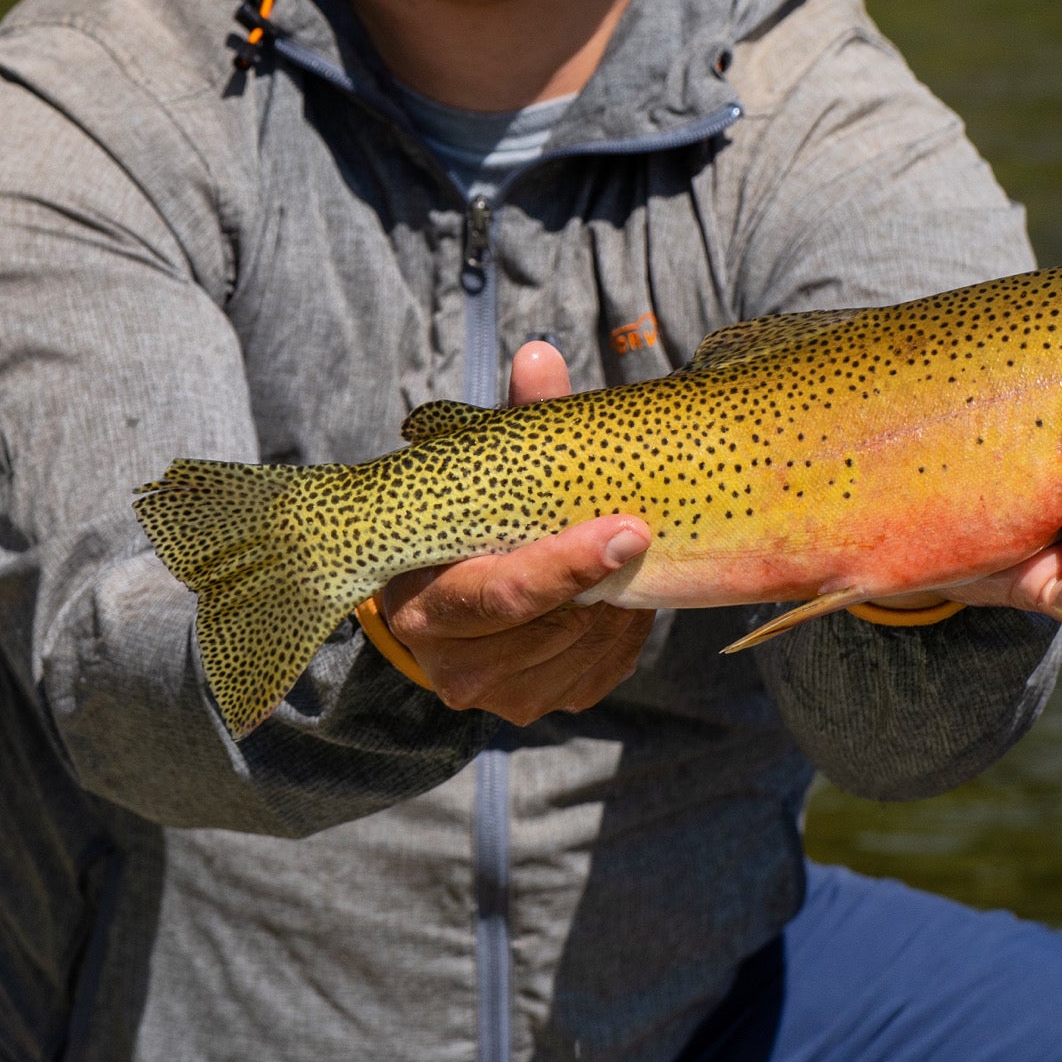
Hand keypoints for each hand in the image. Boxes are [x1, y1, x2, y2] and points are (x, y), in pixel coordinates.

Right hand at [371, 340, 657, 722]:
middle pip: (553, 626)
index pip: (504, 593)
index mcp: (423, 603)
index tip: (628, 529)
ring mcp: (499, 695)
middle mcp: (453, 663)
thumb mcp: (478, 477)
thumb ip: (511, 422)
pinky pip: (604, 671)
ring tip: (621, 556)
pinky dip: (624, 631)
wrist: (445, 604)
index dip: (568, 565)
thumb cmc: (465, 525)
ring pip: (586, 650)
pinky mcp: (542, 707)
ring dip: (619, 604)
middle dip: (604, 580)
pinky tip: (618, 593)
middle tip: (639, 530)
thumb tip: (539, 355)